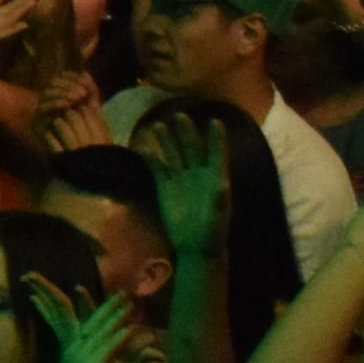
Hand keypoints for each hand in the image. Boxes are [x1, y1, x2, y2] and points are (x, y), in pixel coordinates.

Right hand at [140, 117, 230, 255]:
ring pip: (173, 154)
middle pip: (192, 148)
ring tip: (158, 125)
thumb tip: (220, 183)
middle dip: (187, 133)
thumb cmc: (212, 229)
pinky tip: (143, 145)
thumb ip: (218, 198)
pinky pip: (157, 167)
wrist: (195, 246)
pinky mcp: (165, 186)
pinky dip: (150, 156)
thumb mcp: (218, 214)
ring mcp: (181, 178)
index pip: (216, 153)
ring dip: (167, 140)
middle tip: (180, 115)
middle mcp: (198, 174)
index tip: (215, 121)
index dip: (216, 139)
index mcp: (216, 177)